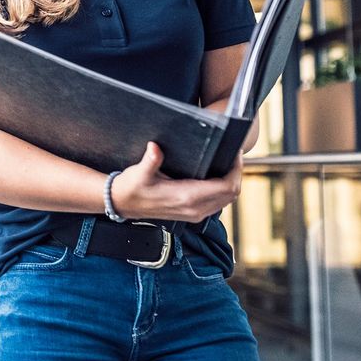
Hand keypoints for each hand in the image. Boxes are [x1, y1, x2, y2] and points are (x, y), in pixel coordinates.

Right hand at [109, 142, 242, 222]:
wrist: (123, 204)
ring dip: (232, 181)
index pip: (226, 187)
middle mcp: (195, 208)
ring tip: (228, 161)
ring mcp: (195, 213)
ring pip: (227, 199)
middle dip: (237, 173)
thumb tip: (155, 148)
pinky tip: (217, 174)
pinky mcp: (193, 213)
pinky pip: (218, 202)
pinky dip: (224, 189)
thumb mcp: (139, 173)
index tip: (236, 152)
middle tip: (234, 153)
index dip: (236, 170)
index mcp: (187, 197)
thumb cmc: (132, 187)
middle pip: (231, 194)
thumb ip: (150, 161)